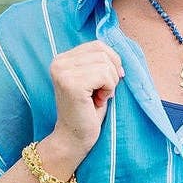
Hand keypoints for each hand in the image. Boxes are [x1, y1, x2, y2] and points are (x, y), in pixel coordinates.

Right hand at [46, 42, 123, 167]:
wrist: (75, 138)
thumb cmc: (88, 110)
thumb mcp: (94, 80)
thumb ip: (100, 62)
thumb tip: (123, 51)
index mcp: (62, 59)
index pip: (98, 45)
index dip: (112, 62)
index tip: (109, 82)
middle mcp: (58, 62)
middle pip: (103, 52)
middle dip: (112, 73)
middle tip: (103, 92)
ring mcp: (63, 72)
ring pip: (105, 63)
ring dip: (110, 83)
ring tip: (99, 97)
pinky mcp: (71, 83)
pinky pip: (104, 75)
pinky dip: (108, 89)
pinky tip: (98, 101)